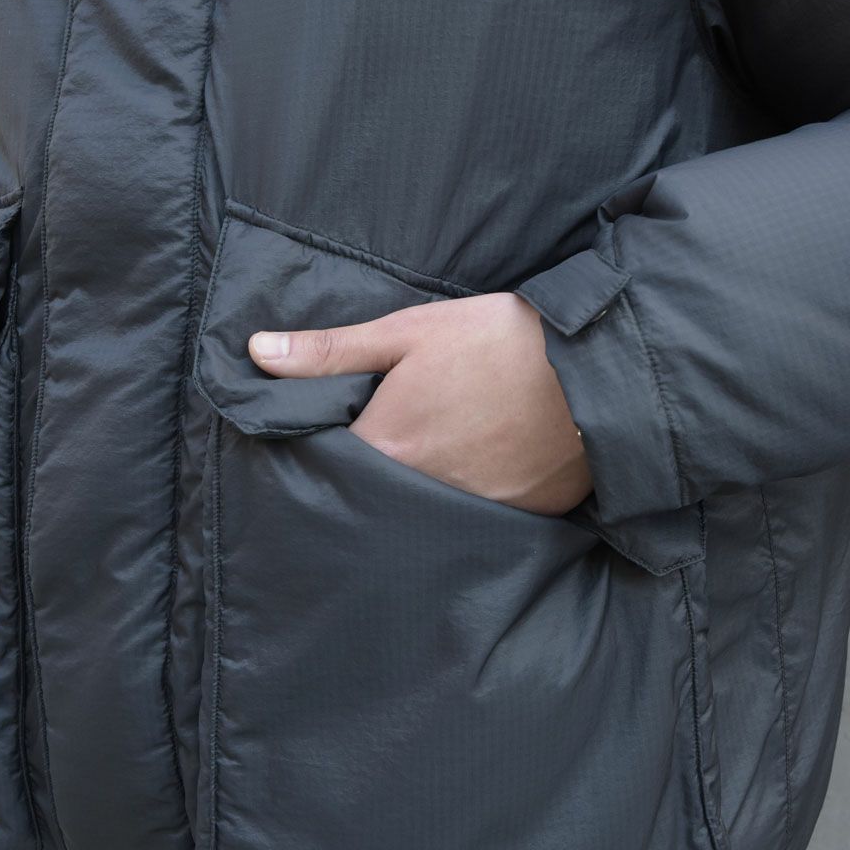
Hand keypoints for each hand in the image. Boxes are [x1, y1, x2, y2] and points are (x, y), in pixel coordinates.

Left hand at [248, 291, 591, 514]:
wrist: (593, 369)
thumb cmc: (495, 341)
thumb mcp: (409, 331)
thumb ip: (330, 351)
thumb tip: (256, 354)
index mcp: (384, 445)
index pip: (331, 464)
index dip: (330, 450)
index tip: (338, 434)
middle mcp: (418, 491)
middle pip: (379, 491)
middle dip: (378, 472)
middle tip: (404, 437)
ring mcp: (470, 511)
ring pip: (428, 507)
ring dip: (427, 486)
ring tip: (448, 450)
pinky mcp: (517, 518)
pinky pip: (481, 515)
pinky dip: (478, 496)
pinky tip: (489, 467)